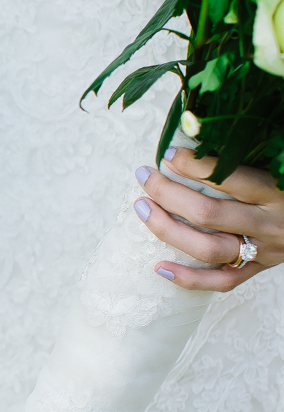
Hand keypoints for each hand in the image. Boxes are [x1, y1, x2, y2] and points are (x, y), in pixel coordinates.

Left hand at [135, 147, 283, 290]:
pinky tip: (158, 267)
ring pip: (207, 249)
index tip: (169, 153)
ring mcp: (263, 251)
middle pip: (208, 214)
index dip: (194, 165)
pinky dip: (188, 279)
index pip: (230, 178)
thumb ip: (250, 156)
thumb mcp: (282, 167)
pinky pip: (221, 281)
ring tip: (142, 209)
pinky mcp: (258, 270)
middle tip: (144, 176)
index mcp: (278, 192)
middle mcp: (270, 224)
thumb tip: (202, 130)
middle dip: (168, 193)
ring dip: (167, 230)